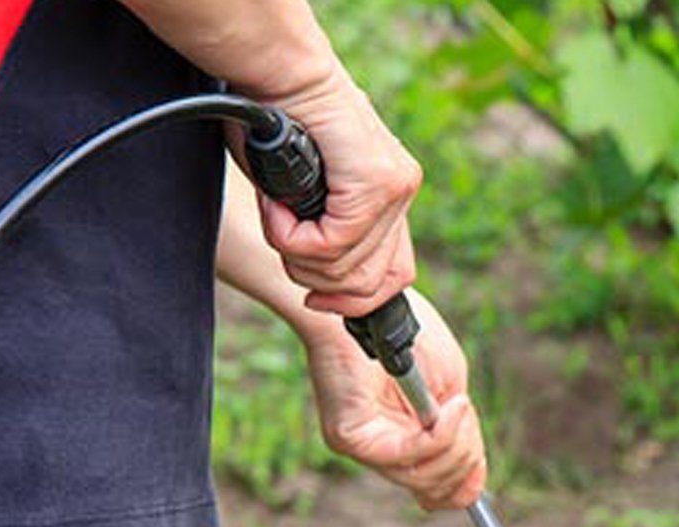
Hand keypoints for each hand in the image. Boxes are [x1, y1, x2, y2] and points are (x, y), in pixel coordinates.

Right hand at [255, 68, 421, 316]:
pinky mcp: (375, 183)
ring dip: (296, 254)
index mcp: (392, 195)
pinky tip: (276, 208)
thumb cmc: (281, 124)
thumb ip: (331, 230)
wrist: (280, 73)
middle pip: (369, 282)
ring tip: (277, 215)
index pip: (395, 276)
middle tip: (287, 249)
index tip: (317, 301)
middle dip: (318, 282)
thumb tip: (326, 286)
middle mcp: (402, 192)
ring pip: (345, 268)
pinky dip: (290, 237)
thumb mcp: (312, 193)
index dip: (353, 301)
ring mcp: (394, 188)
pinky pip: (330, 245)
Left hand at [303, 292, 486, 509]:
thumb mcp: (449, 390)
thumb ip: (461, 437)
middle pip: (435, 488)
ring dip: (453, 445)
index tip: (479, 470)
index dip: (464, 484)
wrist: (371, 303)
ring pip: (423, 477)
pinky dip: (437, 437)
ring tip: (458, 407)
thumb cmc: (409, 336)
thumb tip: (474, 491)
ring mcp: (364, 448)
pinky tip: (448, 410)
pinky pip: (405, 455)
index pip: (436, 487)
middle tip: (464, 414)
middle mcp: (381, 451)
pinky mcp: (351, 439)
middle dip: (464, 458)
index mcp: (404, 440)